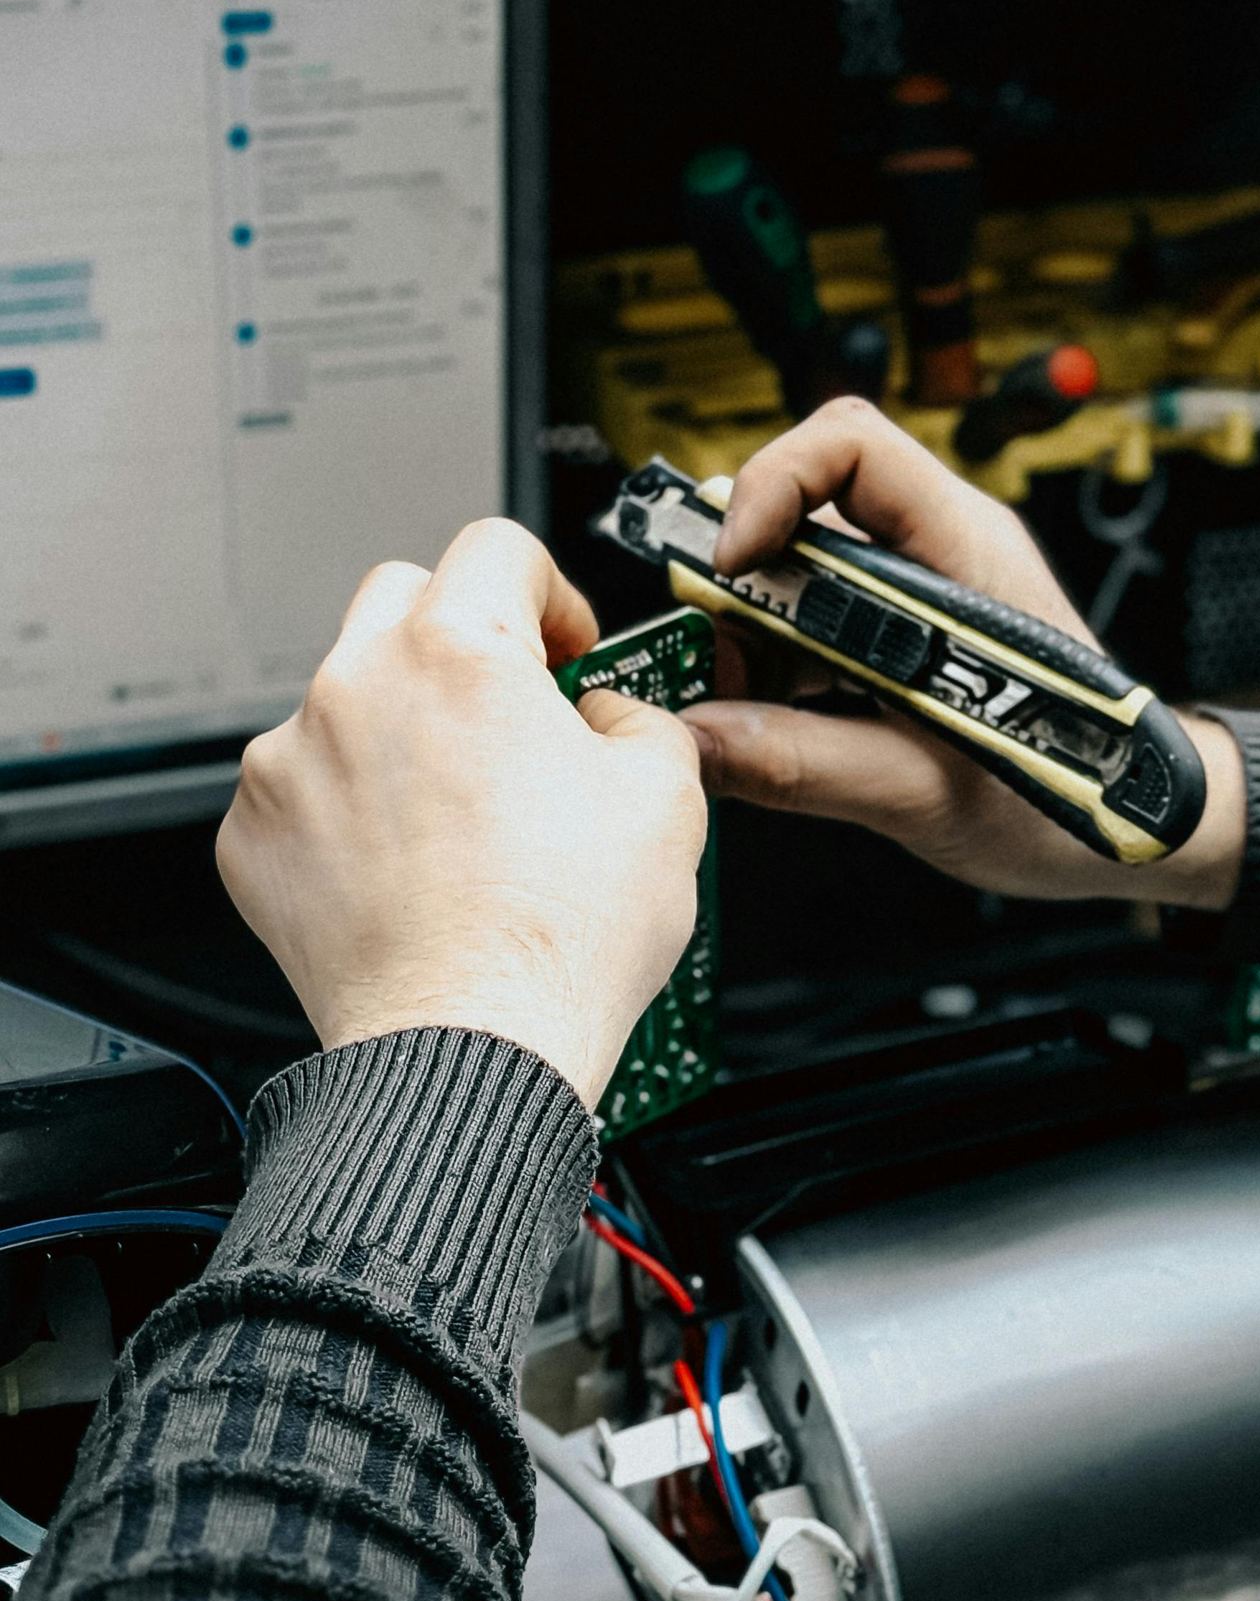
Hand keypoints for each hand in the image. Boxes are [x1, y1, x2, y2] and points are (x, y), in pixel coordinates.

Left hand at [217, 519, 706, 1111]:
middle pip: (405, 600)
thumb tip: (613, 718)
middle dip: (463, 639)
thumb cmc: (558, 940)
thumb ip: (642, 718)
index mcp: (459, 654)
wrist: (470, 1052)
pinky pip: (301, 788)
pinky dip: (347, 810)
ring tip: (460, 817)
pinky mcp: (252, 836)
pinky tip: (405, 868)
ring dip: (401, 729)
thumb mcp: (667, 800)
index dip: (549, 591)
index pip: (499, 548)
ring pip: (346, 698)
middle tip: (510, 711)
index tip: (564, 648)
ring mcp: (289, 763)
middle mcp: (356, 687)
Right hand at [685, 398, 1244, 907]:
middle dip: (746, 573)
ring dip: (759, 623)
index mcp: (966, 554)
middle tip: (718, 652)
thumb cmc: (1070, 795)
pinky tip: (777, 715)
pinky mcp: (916, 631)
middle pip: (812, 502)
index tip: (727, 562)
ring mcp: (930, 588)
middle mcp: (946, 549)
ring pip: (809, 563)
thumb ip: (805, 764)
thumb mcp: (923, 794)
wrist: (1134, 821)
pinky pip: (825, 613)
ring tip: (746, 698)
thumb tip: (701, 739)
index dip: (772, 485)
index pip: (851, 448)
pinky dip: (783, 655)